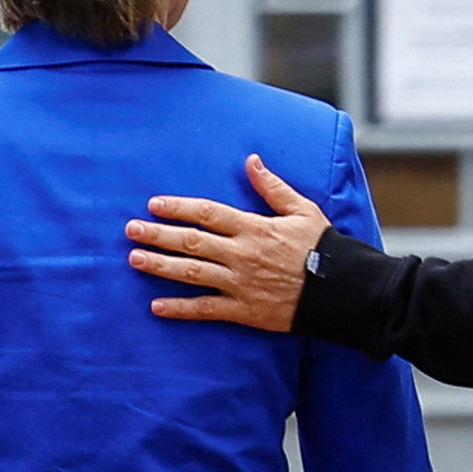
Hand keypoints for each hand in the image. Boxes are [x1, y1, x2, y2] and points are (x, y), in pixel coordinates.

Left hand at [125, 156, 330, 331]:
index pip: (207, 213)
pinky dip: (180, 309)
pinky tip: (156, 307)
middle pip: (190, 242)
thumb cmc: (322, 248)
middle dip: (157, 235)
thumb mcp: (302, 210)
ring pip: (191, 274)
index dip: (178, 208)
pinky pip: (206, 310)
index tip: (154, 204)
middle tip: (131, 230)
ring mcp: (240, 284)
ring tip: (134, 260)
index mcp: (253, 228)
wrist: (342, 291)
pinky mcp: (243, 311)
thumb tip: (251, 160)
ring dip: (159, 267)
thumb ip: (272, 187)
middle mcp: (241, 255)